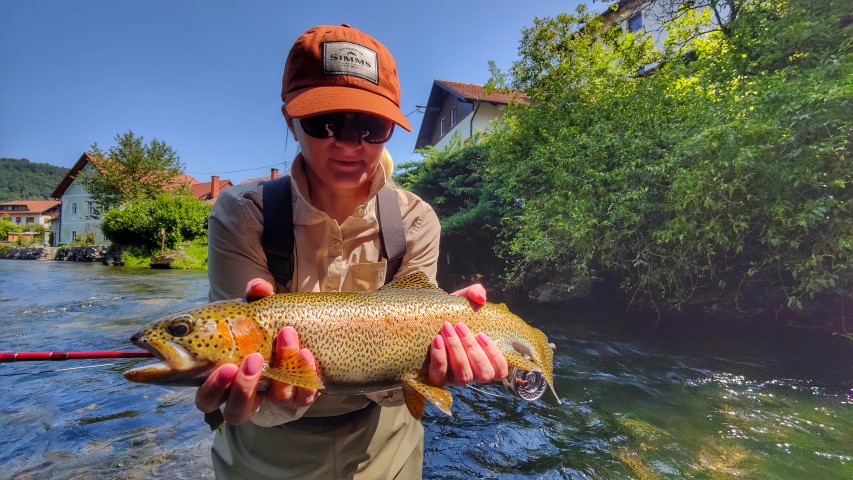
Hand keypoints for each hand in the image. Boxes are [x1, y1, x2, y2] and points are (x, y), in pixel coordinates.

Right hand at [194, 279, 317, 424]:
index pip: (207, 399)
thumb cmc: (263, 335)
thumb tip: (257, 286)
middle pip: (236, 411)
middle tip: (253, 358)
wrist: (296, 347)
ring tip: (286, 339)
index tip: (226, 366)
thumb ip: (254, 300)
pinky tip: (306, 354)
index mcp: (225, 383)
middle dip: (244, 387)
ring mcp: (275, 401)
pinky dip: (305, 378)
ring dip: (281, 372)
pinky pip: (303, 398)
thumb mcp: (256, 317)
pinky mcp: (300, 399)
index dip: (213, 388)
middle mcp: (247, 399)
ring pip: (274, 402)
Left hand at [427, 284, 508, 386]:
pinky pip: (440, 376)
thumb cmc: (449, 314)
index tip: (481, 334)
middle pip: (483, 374)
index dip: (496, 356)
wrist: (424, 318)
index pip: (500, 371)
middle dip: (473, 349)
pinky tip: (436, 340)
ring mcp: (454, 378)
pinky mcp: (436, 379)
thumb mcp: (462, 302)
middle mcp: (472, 372)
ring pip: (463, 375)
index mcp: (484, 359)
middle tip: (460, 325)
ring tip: (447, 328)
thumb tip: (481, 298)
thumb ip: (474, 293)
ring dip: (457, 351)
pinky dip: (440, 358)